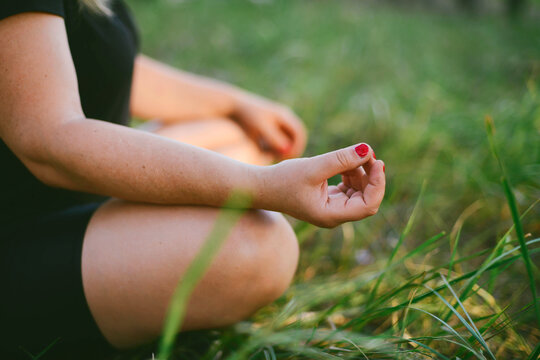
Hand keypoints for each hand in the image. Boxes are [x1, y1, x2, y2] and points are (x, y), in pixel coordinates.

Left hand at [231, 93, 306, 159]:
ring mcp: (277, 122)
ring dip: (284, 149)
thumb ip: (274, 138)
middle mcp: (283, 117)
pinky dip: (275, 147)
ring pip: (287, 140)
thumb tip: (286, 150)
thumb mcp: (260, 127)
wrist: (232, 107)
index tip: (288, 157)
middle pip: (296, 137)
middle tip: (282, 160)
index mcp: (284, 115)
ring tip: (272, 156)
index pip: (300, 132)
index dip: (298, 146)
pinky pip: (278, 140)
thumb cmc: (245, 117)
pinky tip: (265, 152)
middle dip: (292, 149)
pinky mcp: (269, 128)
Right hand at [260, 143, 384, 227]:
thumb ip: (341, 159)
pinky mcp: (327, 199)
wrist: (260, 186)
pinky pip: (349, 188)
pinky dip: (351, 174)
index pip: (368, 205)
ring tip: (352, 155)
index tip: (377, 162)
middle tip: (368, 153)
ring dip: (361, 173)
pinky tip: (344, 162)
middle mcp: (334, 215)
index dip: (378, 184)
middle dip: (370, 176)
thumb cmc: (283, 179)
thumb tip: (368, 149)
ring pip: (359, 192)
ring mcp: (331, 208)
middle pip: (366, 198)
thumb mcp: (314, 167)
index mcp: (331, 215)